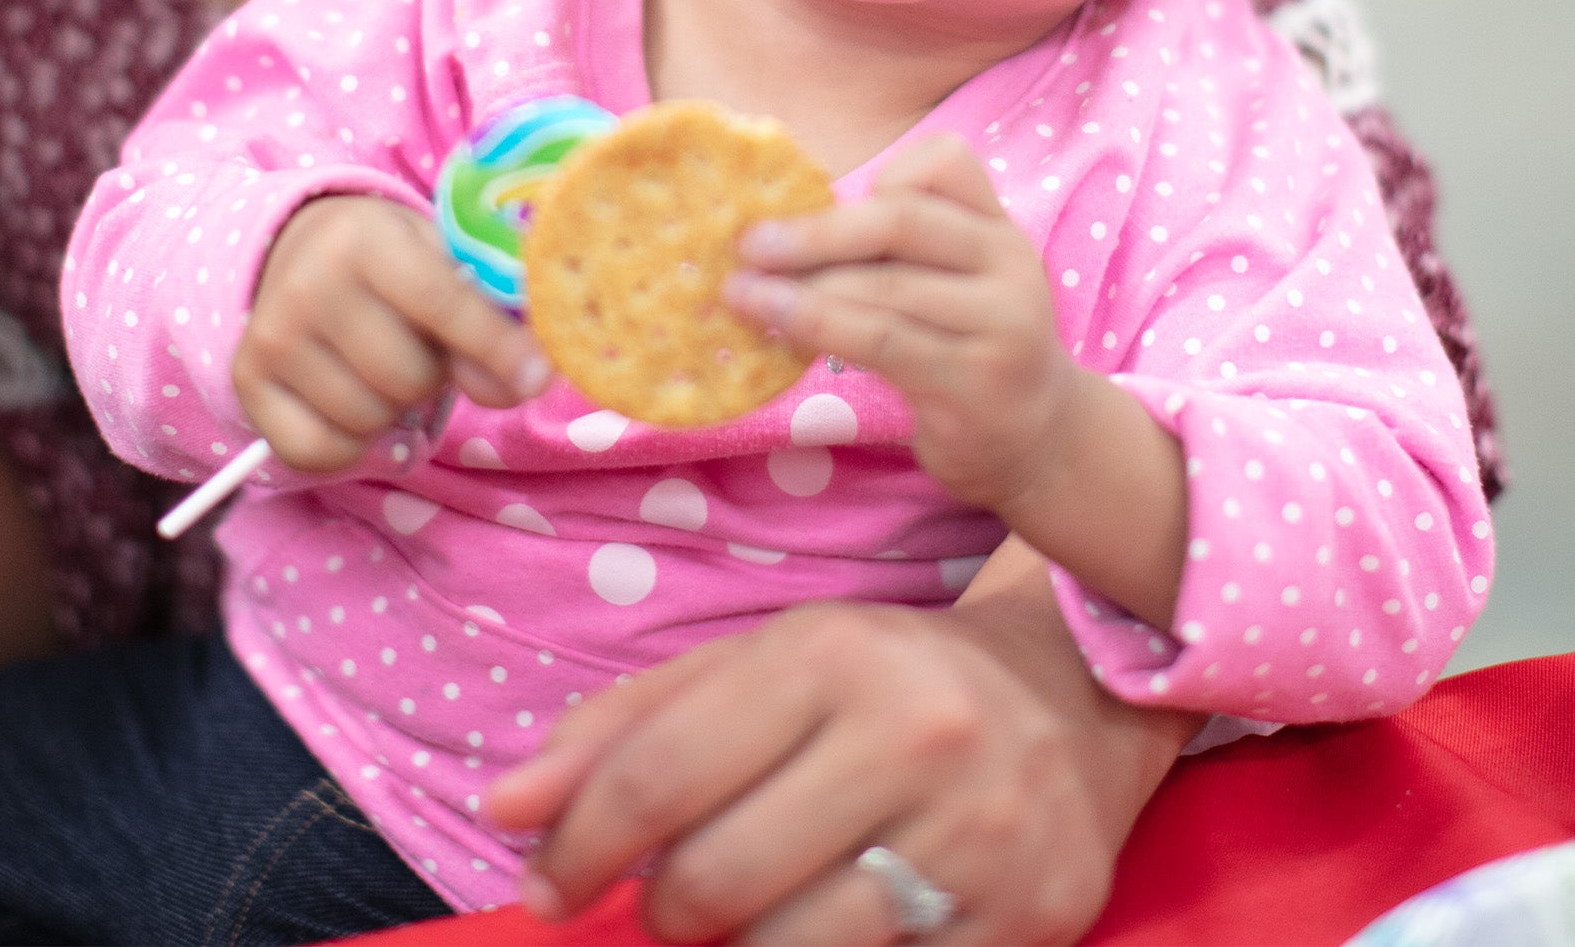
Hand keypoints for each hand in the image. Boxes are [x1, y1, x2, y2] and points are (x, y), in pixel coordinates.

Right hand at [234, 194, 549, 471]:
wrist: (300, 247)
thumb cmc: (396, 260)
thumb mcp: (445, 260)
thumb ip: (490, 316)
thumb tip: (524, 382)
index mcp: (368, 239)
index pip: (442, 304)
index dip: (496, 347)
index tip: (538, 379)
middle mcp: (309, 284)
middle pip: (407, 377)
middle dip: (433, 374)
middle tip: (421, 345)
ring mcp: (271, 335)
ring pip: (368, 420)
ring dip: (394, 410)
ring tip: (383, 364)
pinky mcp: (247, 381)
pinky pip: (318, 452)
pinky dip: (351, 446)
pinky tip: (354, 404)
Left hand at [488, 597, 1125, 945]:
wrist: (1069, 700)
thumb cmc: (879, 681)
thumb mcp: (755, 664)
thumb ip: (625, 727)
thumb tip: (506, 808)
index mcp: (830, 654)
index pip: (660, 775)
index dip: (578, 845)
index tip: (545, 882)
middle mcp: (912, 734)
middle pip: (715, 880)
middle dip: (661, 905)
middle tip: (670, 894)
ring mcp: (978, 837)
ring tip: (751, 912)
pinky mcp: (1027, 924)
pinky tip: (826, 931)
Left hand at [725, 135, 1075, 518]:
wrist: (1037, 439)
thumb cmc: (968, 346)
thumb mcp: (953, 282)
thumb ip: (897, 247)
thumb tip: (779, 223)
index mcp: (998, 227)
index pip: (943, 162)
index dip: (879, 175)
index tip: (822, 206)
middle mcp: (1010, 264)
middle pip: (901, 220)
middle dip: (814, 231)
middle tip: (748, 246)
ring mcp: (1000, 325)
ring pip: (883, 287)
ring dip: (800, 289)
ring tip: (741, 293)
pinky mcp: (974, 383)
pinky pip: (882, 342)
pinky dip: (820, 329)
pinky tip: (777, 330)